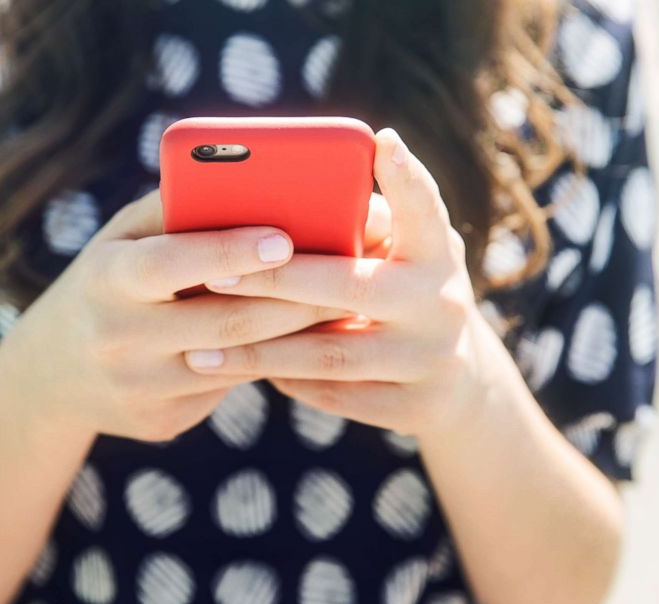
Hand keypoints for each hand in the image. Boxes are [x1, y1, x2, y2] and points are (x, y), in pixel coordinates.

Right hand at [0, 190, 349, 442]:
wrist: (52, 374)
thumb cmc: (109, 282)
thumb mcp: (124, 240)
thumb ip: (178, 211)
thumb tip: (258, 181)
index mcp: (106, 280)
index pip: (169, 264)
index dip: (227, 251)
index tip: (285, 238)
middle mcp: (116, 338)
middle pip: (223, 322)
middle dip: (293, 300)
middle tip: (349, 276)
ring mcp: (137, 389)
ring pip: (236, 362)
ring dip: (293, 335)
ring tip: (342, 307)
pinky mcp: (159, 423)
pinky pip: (226, 389)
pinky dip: (267, 363)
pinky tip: (301, 345)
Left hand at [185, 128, 495, 439]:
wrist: (458, 381)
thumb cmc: (403, 293)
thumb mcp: (402, 255)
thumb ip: (361, 227)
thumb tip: (270, 201)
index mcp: (438, 252)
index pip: (425, 208)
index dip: (406, 176)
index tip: (380, 140)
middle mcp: (443, 303)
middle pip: (348, 288)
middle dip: (275, 281)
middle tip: (214, 275)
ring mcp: (433, 360)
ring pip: (330, 355)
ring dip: (261, 350)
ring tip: (200, 348)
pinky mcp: (417, 408)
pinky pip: (334, 396)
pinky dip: (286, 381)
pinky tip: (242, 371)